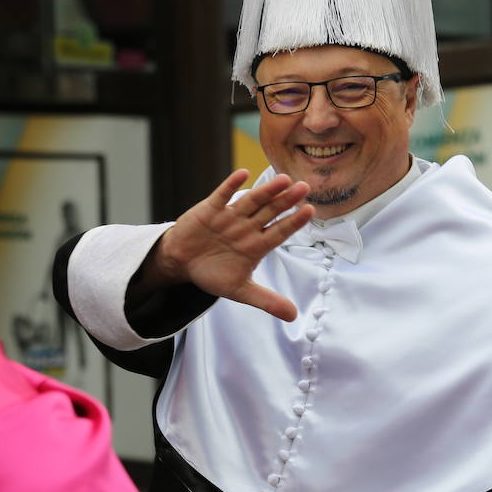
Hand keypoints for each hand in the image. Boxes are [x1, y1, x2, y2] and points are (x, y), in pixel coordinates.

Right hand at [140, 170, 314, 320]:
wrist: (182, 263)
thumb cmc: (213, 273)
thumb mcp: (240, 290)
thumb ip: (267, 301)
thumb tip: (294, 317)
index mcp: (257, 245)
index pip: (280, 231)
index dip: (294, 222)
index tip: (310, 211)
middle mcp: (247, 227)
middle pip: (270, 212)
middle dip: (286, 201)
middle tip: (304, 187)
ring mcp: (230, 217)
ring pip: (251, 201)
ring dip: (266, 190)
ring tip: (283, 180)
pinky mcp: (210, 210)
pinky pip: (222, 196)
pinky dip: (231, 186)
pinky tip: (243, 174)